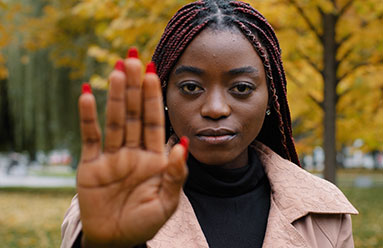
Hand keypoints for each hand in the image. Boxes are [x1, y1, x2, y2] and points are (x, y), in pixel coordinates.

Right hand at [76, 50, 187, 246]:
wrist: (117, 240)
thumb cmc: (145, 222)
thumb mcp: (167, 202)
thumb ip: (176, 173)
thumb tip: (183, 142)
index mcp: (154, 157)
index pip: (154, 121)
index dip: (153, 98)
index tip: (154, 73)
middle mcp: (133, 151)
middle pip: (133, 113)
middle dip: (134, 87)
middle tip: (133, 58)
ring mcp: (112, 156)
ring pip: (114, 120)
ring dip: (114, 96)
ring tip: (116, 70)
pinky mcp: (91, 164)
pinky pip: (90, 137)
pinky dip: (87, 118)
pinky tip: (85, 95)